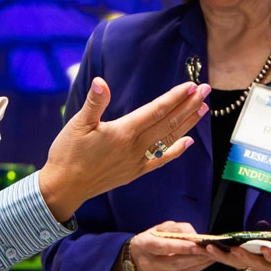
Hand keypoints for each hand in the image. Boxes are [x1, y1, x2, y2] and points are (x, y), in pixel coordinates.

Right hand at [38, 78, 209, 220]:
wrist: (64, 188)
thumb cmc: (67, 154)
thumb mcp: (77, 124)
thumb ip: (94, 103)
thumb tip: (102, 82)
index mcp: (123, 132)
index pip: (156, 111)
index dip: (175, 97)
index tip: (191, 86)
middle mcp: (135, 147)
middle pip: (168, 123)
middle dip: (189, 106)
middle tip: (206, 91)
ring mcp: (137, 161)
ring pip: (169, 140)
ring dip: (187, 124)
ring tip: (203, 109)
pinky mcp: (134, 172)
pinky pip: (160, 161)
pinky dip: (175, 151)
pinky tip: (188, 143)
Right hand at [127, 221, 216, 270]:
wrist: (137, 259)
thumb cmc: (152, 239)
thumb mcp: (160, 228)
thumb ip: (177, 229)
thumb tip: (194, 235)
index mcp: (145, 245)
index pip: (163, 247)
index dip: (181, 247)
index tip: (197, 244)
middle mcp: (150, 262)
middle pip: (175, 262)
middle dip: (195, 256)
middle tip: (211, 250)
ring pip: (182, 270)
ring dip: (199, 263)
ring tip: (213, 255)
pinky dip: (198, 268)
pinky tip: (207, 261)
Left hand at [202, 227, 270, 270]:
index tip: (268, 249)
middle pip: (256, 266)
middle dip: (245, 259)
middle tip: (234, 250)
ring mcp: (258, 269)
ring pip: (240, 265)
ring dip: (225, 258)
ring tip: (211, 249)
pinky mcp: (247, 266)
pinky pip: (232, 262)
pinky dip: (220, 256)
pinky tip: (206, 248)